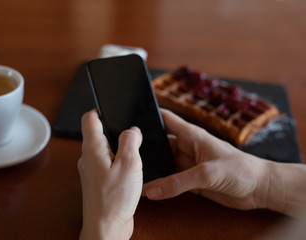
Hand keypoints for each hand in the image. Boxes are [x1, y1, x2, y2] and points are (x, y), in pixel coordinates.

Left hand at [78, 109, 142, 239]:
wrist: (107, 227)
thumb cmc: (114, 200)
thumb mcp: (129, 164)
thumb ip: (130, 141)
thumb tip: (132, 130)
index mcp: (92, 149)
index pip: (89, 118)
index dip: (101, 109)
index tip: (113, 107)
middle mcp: (88, 158)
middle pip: (99, 133)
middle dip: (116, 129)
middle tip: (133, 133)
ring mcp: (93, 170)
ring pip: (105, 149)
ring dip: (119, 147)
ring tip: (135, 151)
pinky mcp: (99, 181)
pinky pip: (108, 163)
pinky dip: (119, 161)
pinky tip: (132, 169)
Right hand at [142, 109, 269, 210]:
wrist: (260, 189)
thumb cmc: (242, 169)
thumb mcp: (208, 173)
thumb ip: (179, 182)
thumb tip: (153, 190)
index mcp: (192, 135)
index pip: (166, 119)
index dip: (149, 115)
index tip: (130, 119)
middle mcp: (187, 148)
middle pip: (160, 144)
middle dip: (145, 148)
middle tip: (125, 153)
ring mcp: (189, 165)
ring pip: (164, 164)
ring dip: (152, 170)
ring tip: (133, 173)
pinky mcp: (192, 181)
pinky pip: (171, 182)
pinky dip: (160, 186)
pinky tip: (148, 189)